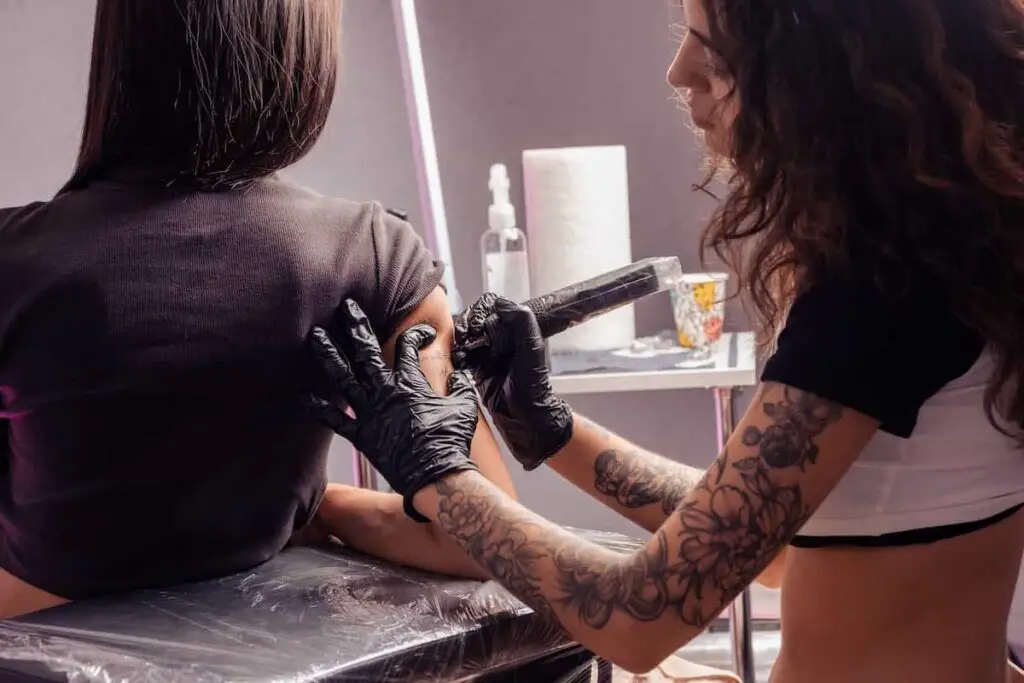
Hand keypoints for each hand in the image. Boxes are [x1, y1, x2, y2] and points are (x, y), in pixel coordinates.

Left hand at [306, 299, 479, 520]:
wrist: (435, 475)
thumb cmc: (450, 441)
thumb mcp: (463, 407)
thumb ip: (460, 387)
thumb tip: (461, 376)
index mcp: (410, 384)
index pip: (408, 347)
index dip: (415, 335)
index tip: (420, 334)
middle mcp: (385, 392)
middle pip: (366, 351)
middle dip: (356, 326)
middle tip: (346, 308)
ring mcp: (370, 412)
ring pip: (343, 377)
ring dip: (328, 355)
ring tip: (315, 336)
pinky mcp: (361, 435)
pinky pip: (333, 419)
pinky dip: (317, 409)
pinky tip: (302, 397)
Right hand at [455, 293, 572, 469]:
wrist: (524, 418)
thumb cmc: (533, 387)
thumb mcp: (532, 350)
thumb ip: (521, 321)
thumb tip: (501, 302)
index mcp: (516, 328)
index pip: (492, 305)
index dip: (480, 311)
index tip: (476, 324)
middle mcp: (502, 337)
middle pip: (475, 318)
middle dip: (466, 325)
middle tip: (466, 338)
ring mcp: (489, 352)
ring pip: (466, 334)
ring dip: (460, 340)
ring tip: (462, 351)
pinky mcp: (478, 366)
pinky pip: (462, 353)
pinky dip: (457, 354)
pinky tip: (460, 361)